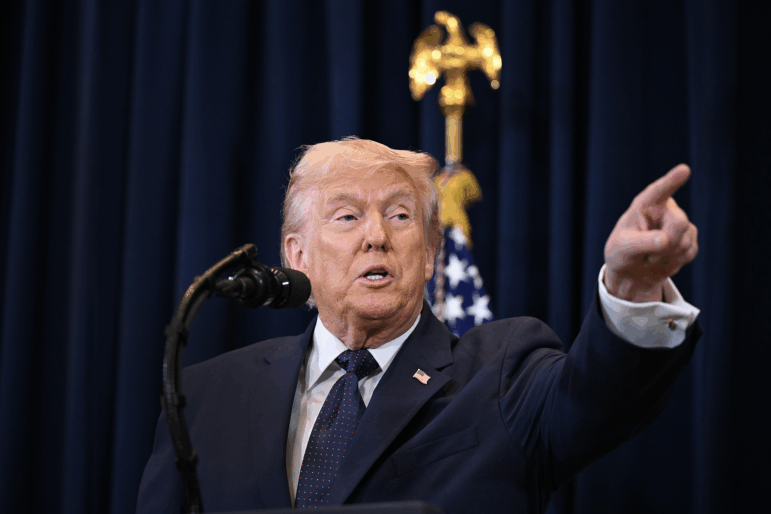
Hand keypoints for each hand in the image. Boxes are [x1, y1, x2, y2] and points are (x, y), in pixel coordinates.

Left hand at [604, 164, 697, 301]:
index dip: (671, 180)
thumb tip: (665, 240)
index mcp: (644, 204)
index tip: (684, 170)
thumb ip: (642, 243)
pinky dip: (675, 261)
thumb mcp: (622, 249)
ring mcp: (679, 222)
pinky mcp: (689, 238)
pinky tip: (663, 259)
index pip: (658, 191)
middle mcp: (664, 209)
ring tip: (650, 256)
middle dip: (667, 242)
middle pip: (680, 222)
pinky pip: (690, 251)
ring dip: (667, 255)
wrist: (632, 272)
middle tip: (648, 255)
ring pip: (685, 240)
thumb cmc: (621, 254)